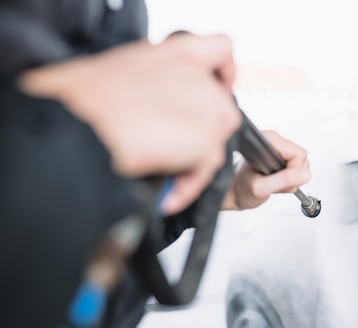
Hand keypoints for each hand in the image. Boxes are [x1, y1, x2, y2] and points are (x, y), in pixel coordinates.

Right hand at [18, 33, 240, 214]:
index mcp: (177, 52)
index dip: (222, 71)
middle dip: (200, 133)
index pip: (220, 49)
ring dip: (193, 161)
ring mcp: (208, 108)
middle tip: (172, 148)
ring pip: (214, 142)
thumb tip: (148, 103)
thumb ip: (151, 81)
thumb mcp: (120, 72)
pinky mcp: (207, 141)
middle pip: (221, 110)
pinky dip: (187, 184)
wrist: (78, 124)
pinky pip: (204, 170)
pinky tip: (165, 192)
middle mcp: (199, 77)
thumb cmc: (82, 100)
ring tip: (163, 173)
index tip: (217, 86)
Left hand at [221, 130, 310, 209]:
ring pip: (300, 163)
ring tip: (273, 182)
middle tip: (275, 183)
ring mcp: (277, 148)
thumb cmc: (242, 188)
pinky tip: (275, 180)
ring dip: (290, 178)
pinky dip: (288, 178)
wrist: (234, 191)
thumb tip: (305, 174)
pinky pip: (296, 166)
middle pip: (301, 158)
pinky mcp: (279, 155)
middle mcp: (274, 141)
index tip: (281, 180)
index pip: (299, 154)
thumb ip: (284, 180)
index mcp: (269, 142)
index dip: (294, 171)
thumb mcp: (262, 188)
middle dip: (293, 176)